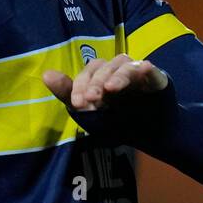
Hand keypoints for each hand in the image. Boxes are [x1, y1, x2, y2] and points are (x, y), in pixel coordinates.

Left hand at [42, 53, 167, 111]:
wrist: (152, 137)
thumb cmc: (119, 122)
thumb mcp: (90, 113)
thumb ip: (69, 95)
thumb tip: (46, 74)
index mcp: (101, 76)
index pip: (89, 72)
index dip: (81, 84)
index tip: (77, 103)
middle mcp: (118, 71)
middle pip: (104, 66)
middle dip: (95, 82)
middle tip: (90, 99)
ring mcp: (138, 73)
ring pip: (125, 65)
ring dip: (117, 76)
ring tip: (110, 90)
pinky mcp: (156, 79)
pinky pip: (149, 69)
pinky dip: (145, 68)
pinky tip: (144, 69)